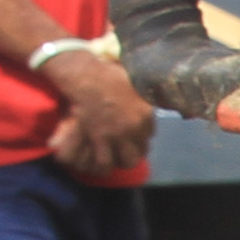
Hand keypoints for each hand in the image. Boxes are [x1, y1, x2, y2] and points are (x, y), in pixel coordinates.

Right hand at [43, 53, 156, 175]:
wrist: (87, 77)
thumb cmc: (109, 74)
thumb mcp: (135, 82)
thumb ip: (144, 94)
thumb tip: (152, 94)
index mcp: (146, 113)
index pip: (150, 133)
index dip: (141, 134)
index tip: (134, 134)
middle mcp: (136, 127)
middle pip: (142, 151)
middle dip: (135, 151)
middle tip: (126, 149)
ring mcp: (118, 136)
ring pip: (128, 161)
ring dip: (122, 161)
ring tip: (116, 159)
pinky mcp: (100, 140)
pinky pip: (106, 163)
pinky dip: (104, 165)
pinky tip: (102, 164)